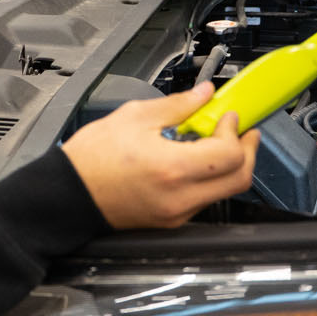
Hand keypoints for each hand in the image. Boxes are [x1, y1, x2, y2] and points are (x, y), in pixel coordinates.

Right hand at [61, 84, 259, 229]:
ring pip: (224, 191)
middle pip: (240, 180)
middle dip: (248, 151)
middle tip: (242, 131)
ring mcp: (177, 214)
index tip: (227, 115)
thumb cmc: (91, 159)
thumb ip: (177, 105)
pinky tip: (196, 160)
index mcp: (173, 169)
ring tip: (216, 142)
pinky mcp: (171, 221)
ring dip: (229, 165)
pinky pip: (204, 200)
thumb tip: (203, 95)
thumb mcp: (134, 117)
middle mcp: (180, 198)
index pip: (230, 154)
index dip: (235, 130)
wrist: (68, 194)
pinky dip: (210, 178)